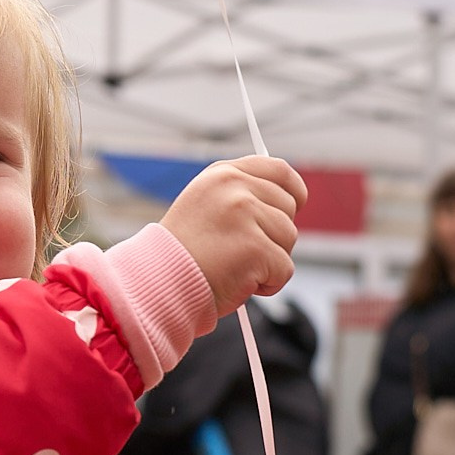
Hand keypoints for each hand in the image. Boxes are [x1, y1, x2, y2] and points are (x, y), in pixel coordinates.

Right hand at [161, 156, 303, 314]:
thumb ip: (240, 196)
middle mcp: (235, 188)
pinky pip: (284, 269)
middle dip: (275, 234)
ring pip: (289, 238)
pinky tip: (240, 282)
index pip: (278, 169)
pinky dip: (268, 284)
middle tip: (244, 251)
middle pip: (288, 208)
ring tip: (236, 267)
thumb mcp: (205, 207)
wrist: (159, 282)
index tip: (296, 204)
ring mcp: (245, 215)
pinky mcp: (255, 247)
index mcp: (223, 174)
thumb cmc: (182, 254)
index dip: (293, 190)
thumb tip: (285, 202)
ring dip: (270, 260)